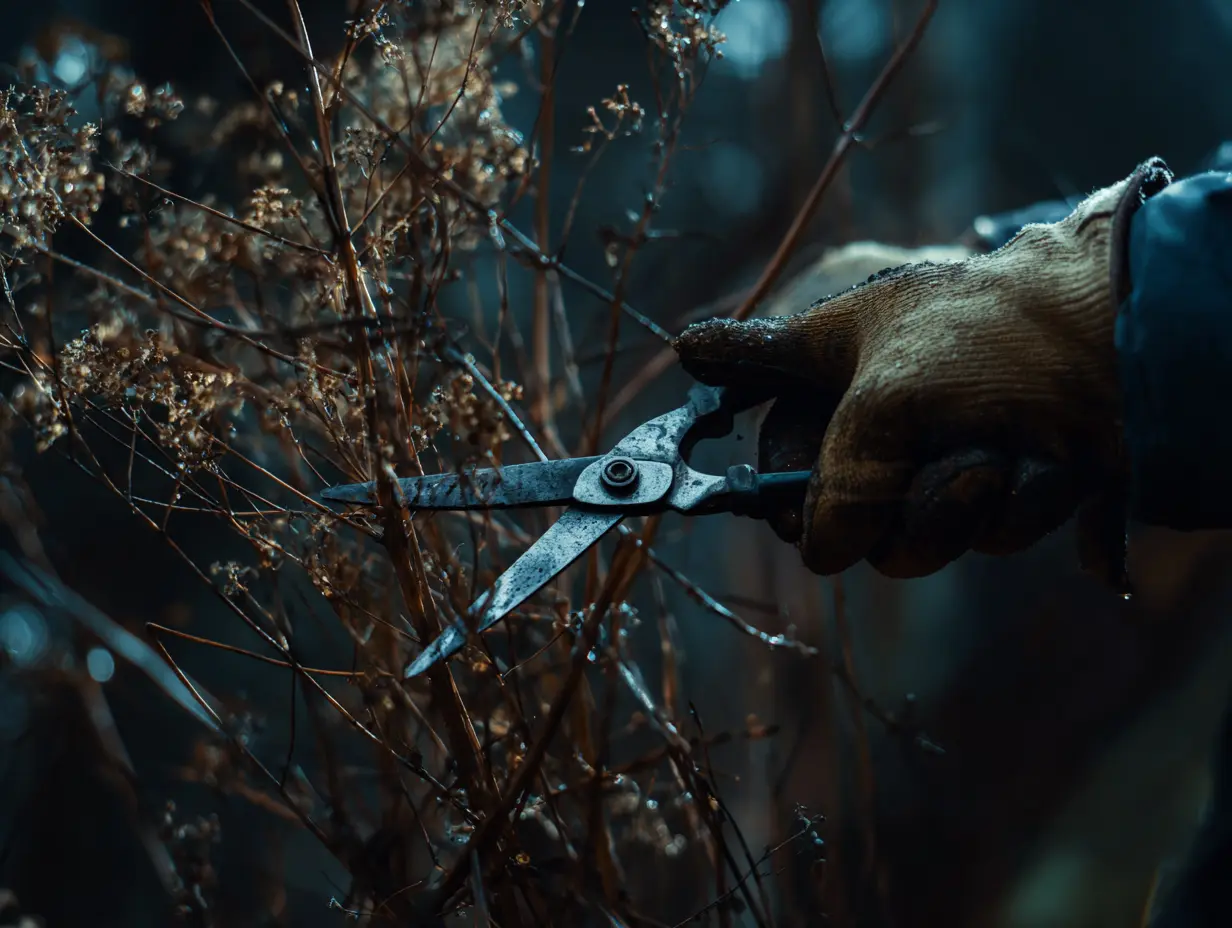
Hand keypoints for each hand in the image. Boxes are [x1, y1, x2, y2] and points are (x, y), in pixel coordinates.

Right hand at [675, 160, 1170, 579]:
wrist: (1137, 343)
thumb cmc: (997, 340)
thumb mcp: (889, 400)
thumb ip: (837, 484)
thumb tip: (819, 555)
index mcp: (848, 352)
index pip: (778, 414)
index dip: (775, 471)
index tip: (784, 513)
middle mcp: (893, 406)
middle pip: (845, 501)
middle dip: (883, 503)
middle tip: (899, 489)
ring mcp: (949, 450)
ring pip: (914, 535)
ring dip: (952, 510)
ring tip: (994, 465)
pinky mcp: (1009, 487)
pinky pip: (984, 535)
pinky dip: (1015, 505)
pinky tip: (1046, 465)